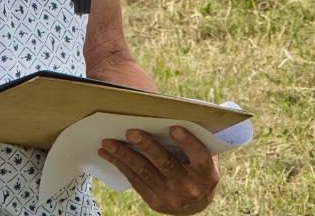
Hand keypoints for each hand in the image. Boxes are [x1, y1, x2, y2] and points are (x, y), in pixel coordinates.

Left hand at [98, 127, 219, 214]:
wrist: (197, 202)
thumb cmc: (196, 165)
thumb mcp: (203, 153)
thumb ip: (192, 137)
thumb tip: (168, 112)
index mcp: (206, 172)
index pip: (198, 155)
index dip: (187, 142)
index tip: (174, 127)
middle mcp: (190, 188)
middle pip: (165, 164)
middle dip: (147, 146)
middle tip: (130, 131)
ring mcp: (171, 198)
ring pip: (144, 172)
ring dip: (123, 155)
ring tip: (108, 142)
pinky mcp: (156, 202)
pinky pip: (135, 181)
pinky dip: (120, 165)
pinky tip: (108, 153)